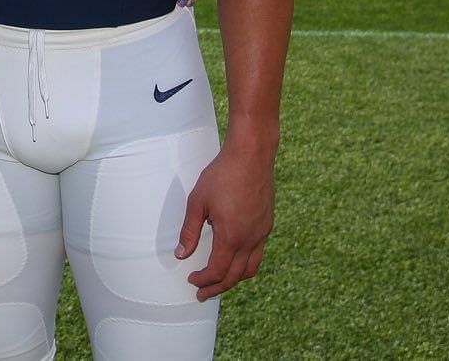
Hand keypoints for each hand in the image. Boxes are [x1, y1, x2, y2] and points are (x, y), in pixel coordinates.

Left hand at [175, 139, 274, 300]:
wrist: (251, 155)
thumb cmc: (222, 174)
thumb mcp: (197, 201)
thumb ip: (189, 230)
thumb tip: (181, 254)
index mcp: (231, 237)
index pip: (217, 271)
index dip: (203, 280)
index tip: (192, 280)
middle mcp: (250, 239)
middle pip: (234, 276)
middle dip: (217, 287)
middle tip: (202, 293)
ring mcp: (262, 232)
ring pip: (250, 268)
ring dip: (233, 279)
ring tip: (219, 280)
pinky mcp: (267, 224)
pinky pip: (258, 253)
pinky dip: (245, 263)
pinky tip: (233, 256)